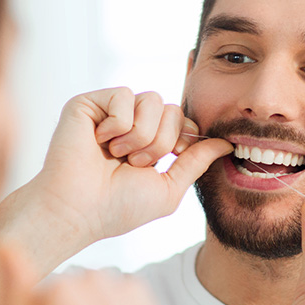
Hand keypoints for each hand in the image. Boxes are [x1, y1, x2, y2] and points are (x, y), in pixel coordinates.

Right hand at [27, 87, 231, 245]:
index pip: (183, 121)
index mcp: (150, 143)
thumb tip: (226, 144)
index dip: (183, 138)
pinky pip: (124, 94)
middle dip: (161, 142)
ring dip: (140, 136)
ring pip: (151, 100)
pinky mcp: (89, 103)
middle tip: (134, 164)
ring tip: (117, 155)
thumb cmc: (118, 207)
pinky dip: (117, 124)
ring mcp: (110, 113)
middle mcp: (131, 125)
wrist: (78, 209)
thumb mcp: (169, 188)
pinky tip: (99, 141)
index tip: (172, 158)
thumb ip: (197, 162)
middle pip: (172, 109)